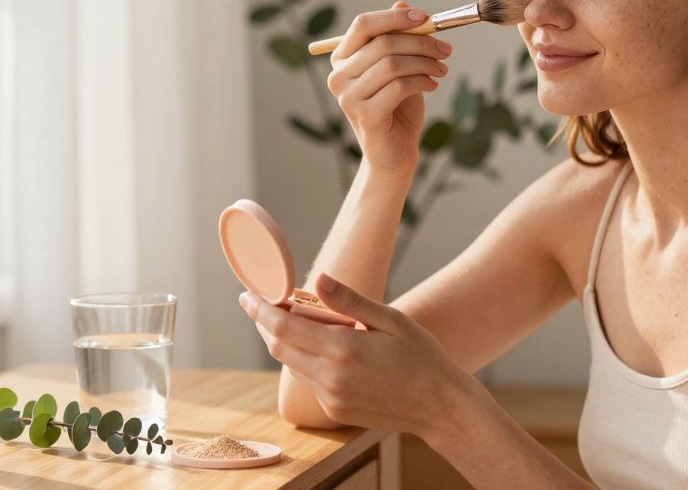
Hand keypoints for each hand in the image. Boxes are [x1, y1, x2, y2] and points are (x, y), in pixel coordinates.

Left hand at [238, 272, 473, 437]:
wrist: (439, 405)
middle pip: (278, 347)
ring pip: (291, 365)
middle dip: (264, 323)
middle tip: (259, 302)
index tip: (247, 295)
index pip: (283, 327)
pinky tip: (315, 346)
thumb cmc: (421, 356)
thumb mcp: (390, 320)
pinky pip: (308, 381)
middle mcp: (330, 377)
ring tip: (287, 319)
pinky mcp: (335, 411)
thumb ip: (349, 301)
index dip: (260, 310)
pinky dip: (303, 360)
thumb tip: (317, 277)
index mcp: (342, 350)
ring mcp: (331, 398)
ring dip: (283, 342)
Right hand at [327, 1, 451, 176]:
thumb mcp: (399, 67)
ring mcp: (348, 98)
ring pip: (393, 64)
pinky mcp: (365, 116)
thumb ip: (397, 38)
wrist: (394, 152)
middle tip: (445, 49)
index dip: (395, 17)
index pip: (363, 25)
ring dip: (425, 62)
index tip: (425, 17)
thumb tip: (403, 3)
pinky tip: (433, 84)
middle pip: (382, 43)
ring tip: (441, 69)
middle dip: (421, 42)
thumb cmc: (396, 107)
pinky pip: (399, 86)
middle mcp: (338, 76)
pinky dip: (422, 81)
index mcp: (342, 59)